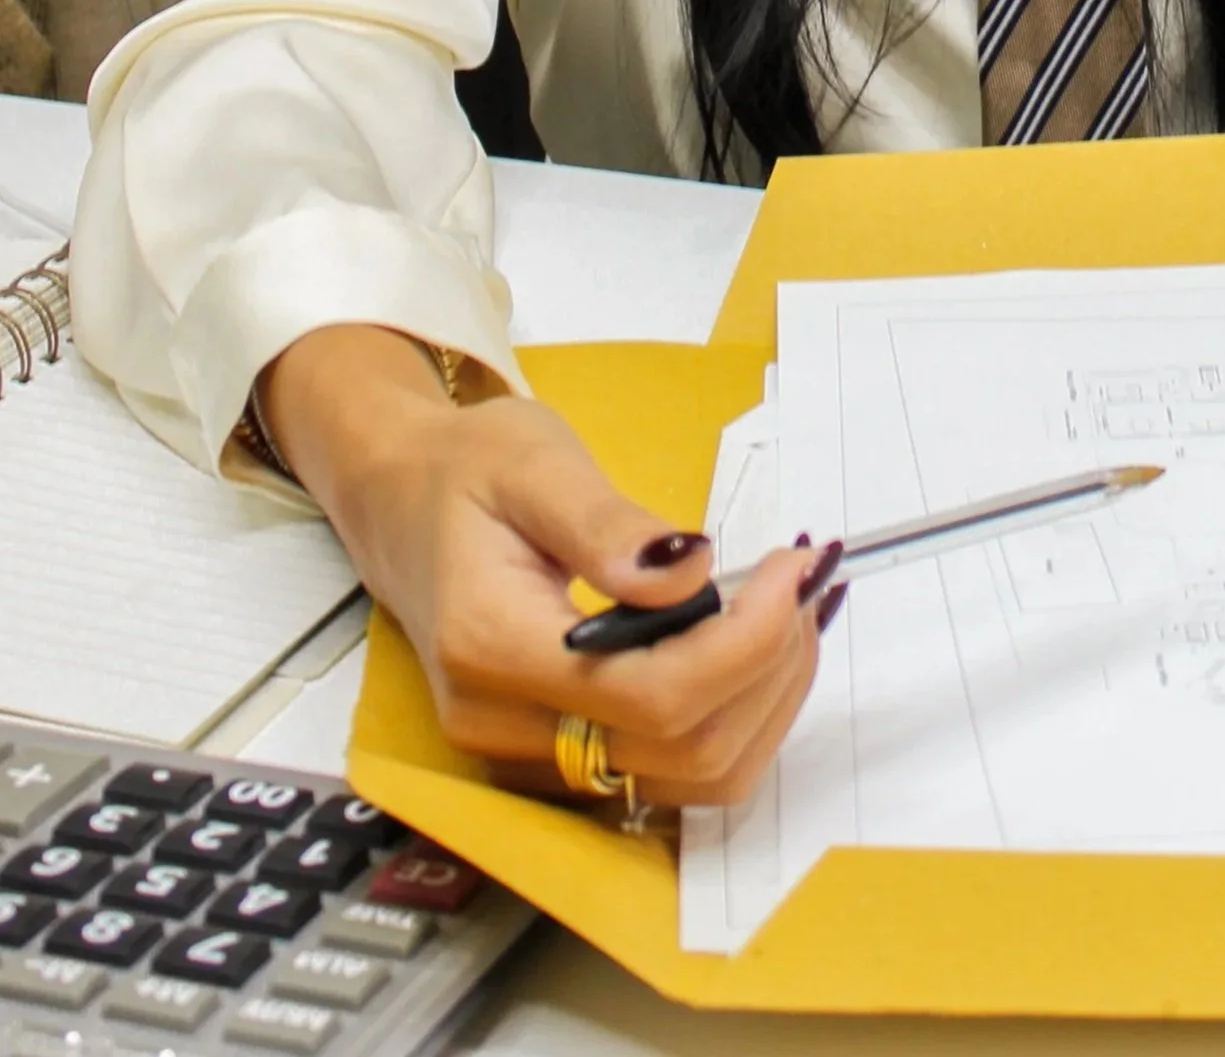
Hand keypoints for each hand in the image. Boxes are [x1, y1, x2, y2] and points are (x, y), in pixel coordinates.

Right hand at [258, 326, 826, 807]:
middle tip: (804, 580)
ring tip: (791, 610)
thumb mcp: (533, 462)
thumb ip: (608, 525)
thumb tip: (691, 572)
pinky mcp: (558, 760)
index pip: (651, 695)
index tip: (794, 568)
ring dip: (765, 701)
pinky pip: (671, 771)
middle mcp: (503, 728)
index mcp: (490, 648)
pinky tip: (758, 646)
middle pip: (683, 751)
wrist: (402, 502)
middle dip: (770, 668)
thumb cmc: (464, 472)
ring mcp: (529, 758)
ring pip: (689, 780)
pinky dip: (737, 716)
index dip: (746, 642)